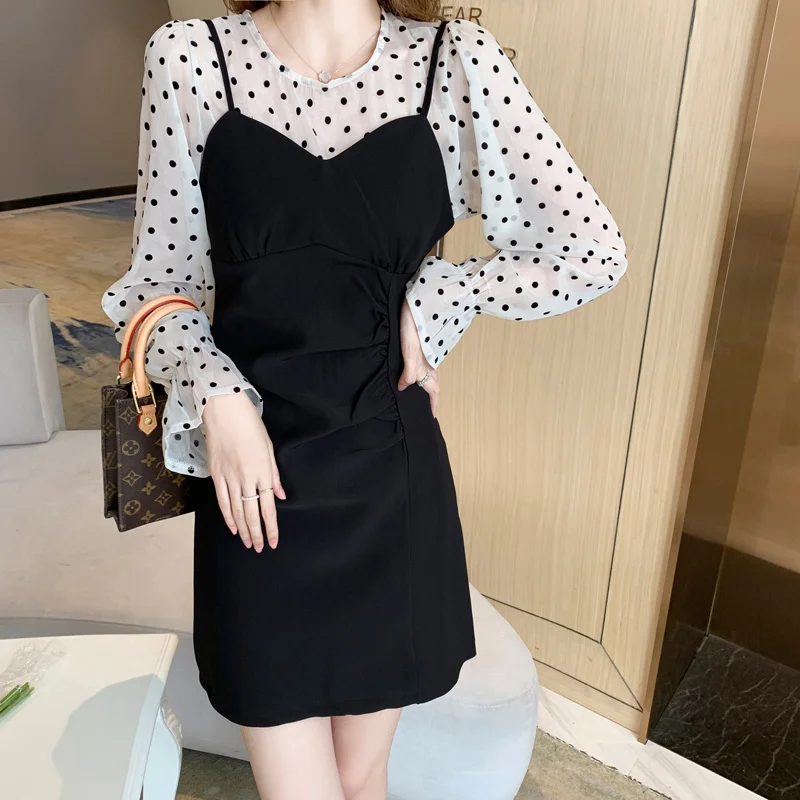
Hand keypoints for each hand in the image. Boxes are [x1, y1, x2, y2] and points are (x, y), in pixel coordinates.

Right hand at [202, 391, 286, 551]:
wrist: (224, 411)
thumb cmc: (250, 425)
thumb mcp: (269, 448)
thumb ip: (274, 475)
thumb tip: (279, 496)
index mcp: (262, 472)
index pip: (268, 507)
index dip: (270, 527)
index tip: (273, 542)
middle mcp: (245, 478)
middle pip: (251, 513)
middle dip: (256, 533)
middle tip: (258, 548)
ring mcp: (228, 477)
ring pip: (236, 510)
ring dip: (242, 529)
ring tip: (247, 543)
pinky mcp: (215, 474)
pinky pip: (222, 500)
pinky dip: (227, 516)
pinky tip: (232, 527)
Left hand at [398, 298, 439, 417]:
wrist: (422, 300)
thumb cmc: (415, 325)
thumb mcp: (410, 351)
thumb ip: (409, 371)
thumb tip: (404, 387)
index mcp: (428, 366)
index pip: (433, 391)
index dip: (433, 405)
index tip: (431, 417)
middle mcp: (429, 361)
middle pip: (431, 383)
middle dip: (429, 396)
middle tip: (424, 407)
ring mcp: (426, 353)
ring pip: (427, 373)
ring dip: (424, 383)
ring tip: (417, 391)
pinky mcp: (420, 344)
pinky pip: (421, 363)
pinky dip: (418, 371)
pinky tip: (412, 368)